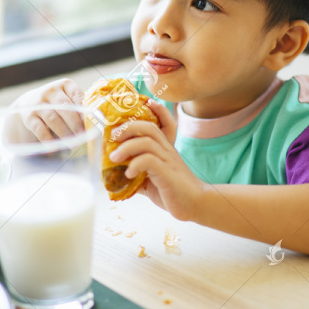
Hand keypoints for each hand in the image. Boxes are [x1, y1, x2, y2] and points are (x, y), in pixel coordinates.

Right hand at [9, 78, 85, 141]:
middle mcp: (51, 91)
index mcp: (65, 84)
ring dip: (64, 133)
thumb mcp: (68, 98)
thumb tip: (95, 121)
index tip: (91, 122)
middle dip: (75, 123)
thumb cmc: (57, 103)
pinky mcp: (29, 116)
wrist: (29, 102)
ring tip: (73, 144)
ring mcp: (38, 103)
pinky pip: (39, 129)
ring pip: (53, 119)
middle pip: (65, 107)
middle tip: (83, 135)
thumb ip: (80, 106)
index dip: (85, 109)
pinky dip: (47, 139)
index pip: (77, 95)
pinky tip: (54, 147)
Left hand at [107, 98, 203, 220]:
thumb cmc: (173, 192)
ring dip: (126, 148)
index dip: (156, 110)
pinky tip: (129, 175)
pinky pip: (149, 161)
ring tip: (113, 159)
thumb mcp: (151, 181)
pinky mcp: (167, 173)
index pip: (163, 122)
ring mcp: (168, 160)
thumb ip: (137, 175)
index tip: (142, 105)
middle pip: (148, 127)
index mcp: (165, 148)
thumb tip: (114, 178)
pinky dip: (135, 165)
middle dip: (127, 128)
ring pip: (146, 142)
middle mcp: (167, 150)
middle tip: (112, 138)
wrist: (196, 204)